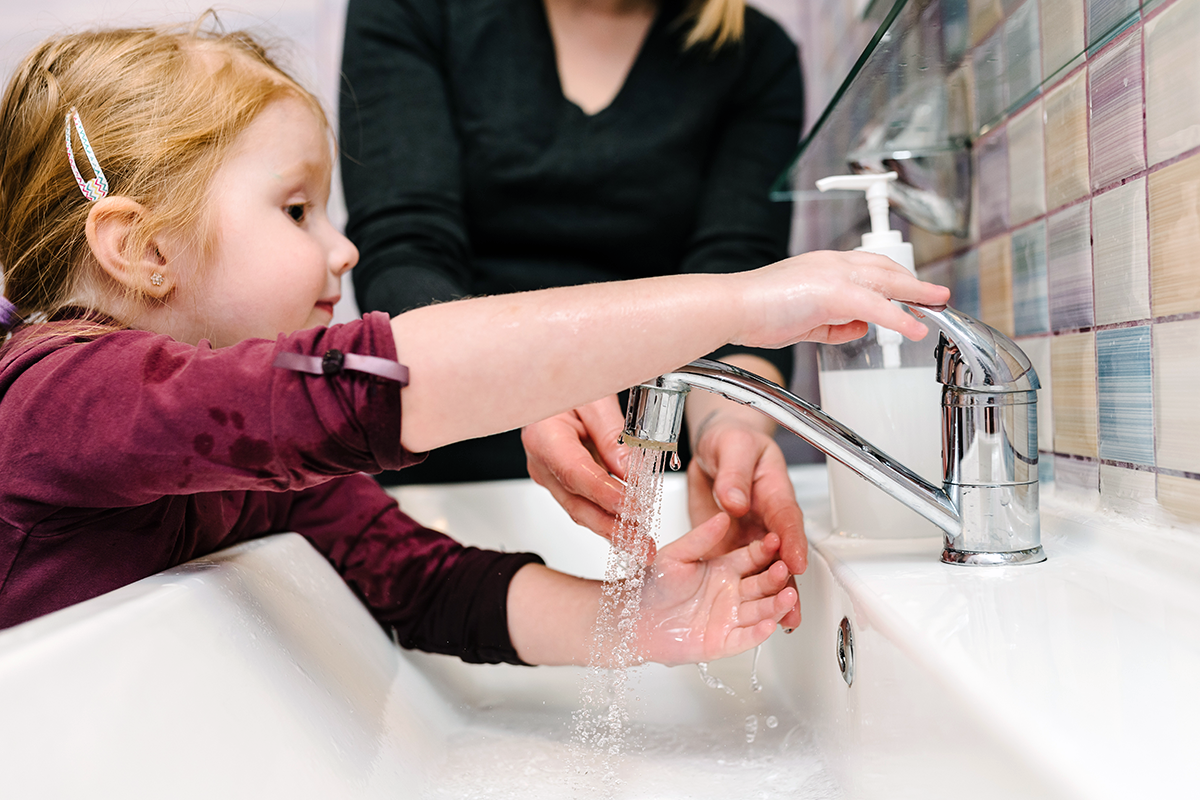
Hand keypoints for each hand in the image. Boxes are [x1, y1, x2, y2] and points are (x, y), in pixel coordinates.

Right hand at [522, 395, 628, 537]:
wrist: (549, 387)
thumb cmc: (567, 384)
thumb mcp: (594, 398)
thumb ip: (612, 432)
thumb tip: (630, 469)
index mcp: (544, 437)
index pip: (576, 474)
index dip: (605, 494)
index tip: (632, 508)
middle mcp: (542, 463)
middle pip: (577, 503)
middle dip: (613, 528)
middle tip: (643, 545)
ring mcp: (549, 476)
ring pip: (581, 509)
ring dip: (613, 529)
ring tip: (641, 544)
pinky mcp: (561, 481)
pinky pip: (586, 502)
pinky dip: (609, 516)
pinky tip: (629, 528)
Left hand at [636, 513, 796, 665]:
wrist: (633, 618)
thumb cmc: (653, 585)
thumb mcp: (676, 555)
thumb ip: (700, 538)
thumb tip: (722, 516)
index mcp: (725, 568)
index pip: (753, 558)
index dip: (766, 550)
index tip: (775, 540)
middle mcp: (732, 592)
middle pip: (762, 584)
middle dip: (776, 577)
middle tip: (785, 568)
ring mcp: (730, 617)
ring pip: (760, 611)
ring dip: (777, 605)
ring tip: (789, 597)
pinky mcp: (723, 642)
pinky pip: (745, 638)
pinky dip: (759, 633)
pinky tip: (771, 624)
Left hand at [686, 413, 803, 629]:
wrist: (712, 449)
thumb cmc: (730, 442)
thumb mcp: (731, 448)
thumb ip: (733, 474)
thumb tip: (734, 501)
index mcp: (772, 491)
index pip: (785, 518)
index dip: (792, 541)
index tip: (795, 560)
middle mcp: (767, 519)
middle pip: (784, 552)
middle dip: (790, 578)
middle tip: (791, 600)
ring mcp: (752, 536)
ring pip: (769, 570)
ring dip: (777, 594)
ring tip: (785, 620)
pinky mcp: (734, 549)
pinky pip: (746, 574)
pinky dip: (754, 596)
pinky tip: (759, 617)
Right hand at [732, 250, 951, 349]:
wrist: (732, 306)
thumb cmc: (756, 313)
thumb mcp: (803, 321)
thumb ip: (833, 325)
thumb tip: (859, 327)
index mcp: (822, 267)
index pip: (867, 268)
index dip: (893, 279)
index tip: (909, 290)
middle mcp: (831, 265)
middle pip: (884, 269)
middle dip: (913, 282)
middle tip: (937, 294)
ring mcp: (833, 276)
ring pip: (886, 282)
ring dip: (915, 294)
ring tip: (937, 304)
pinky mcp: (833, 293)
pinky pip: (876, 307)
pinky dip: (899, 319)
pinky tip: (914, 328)